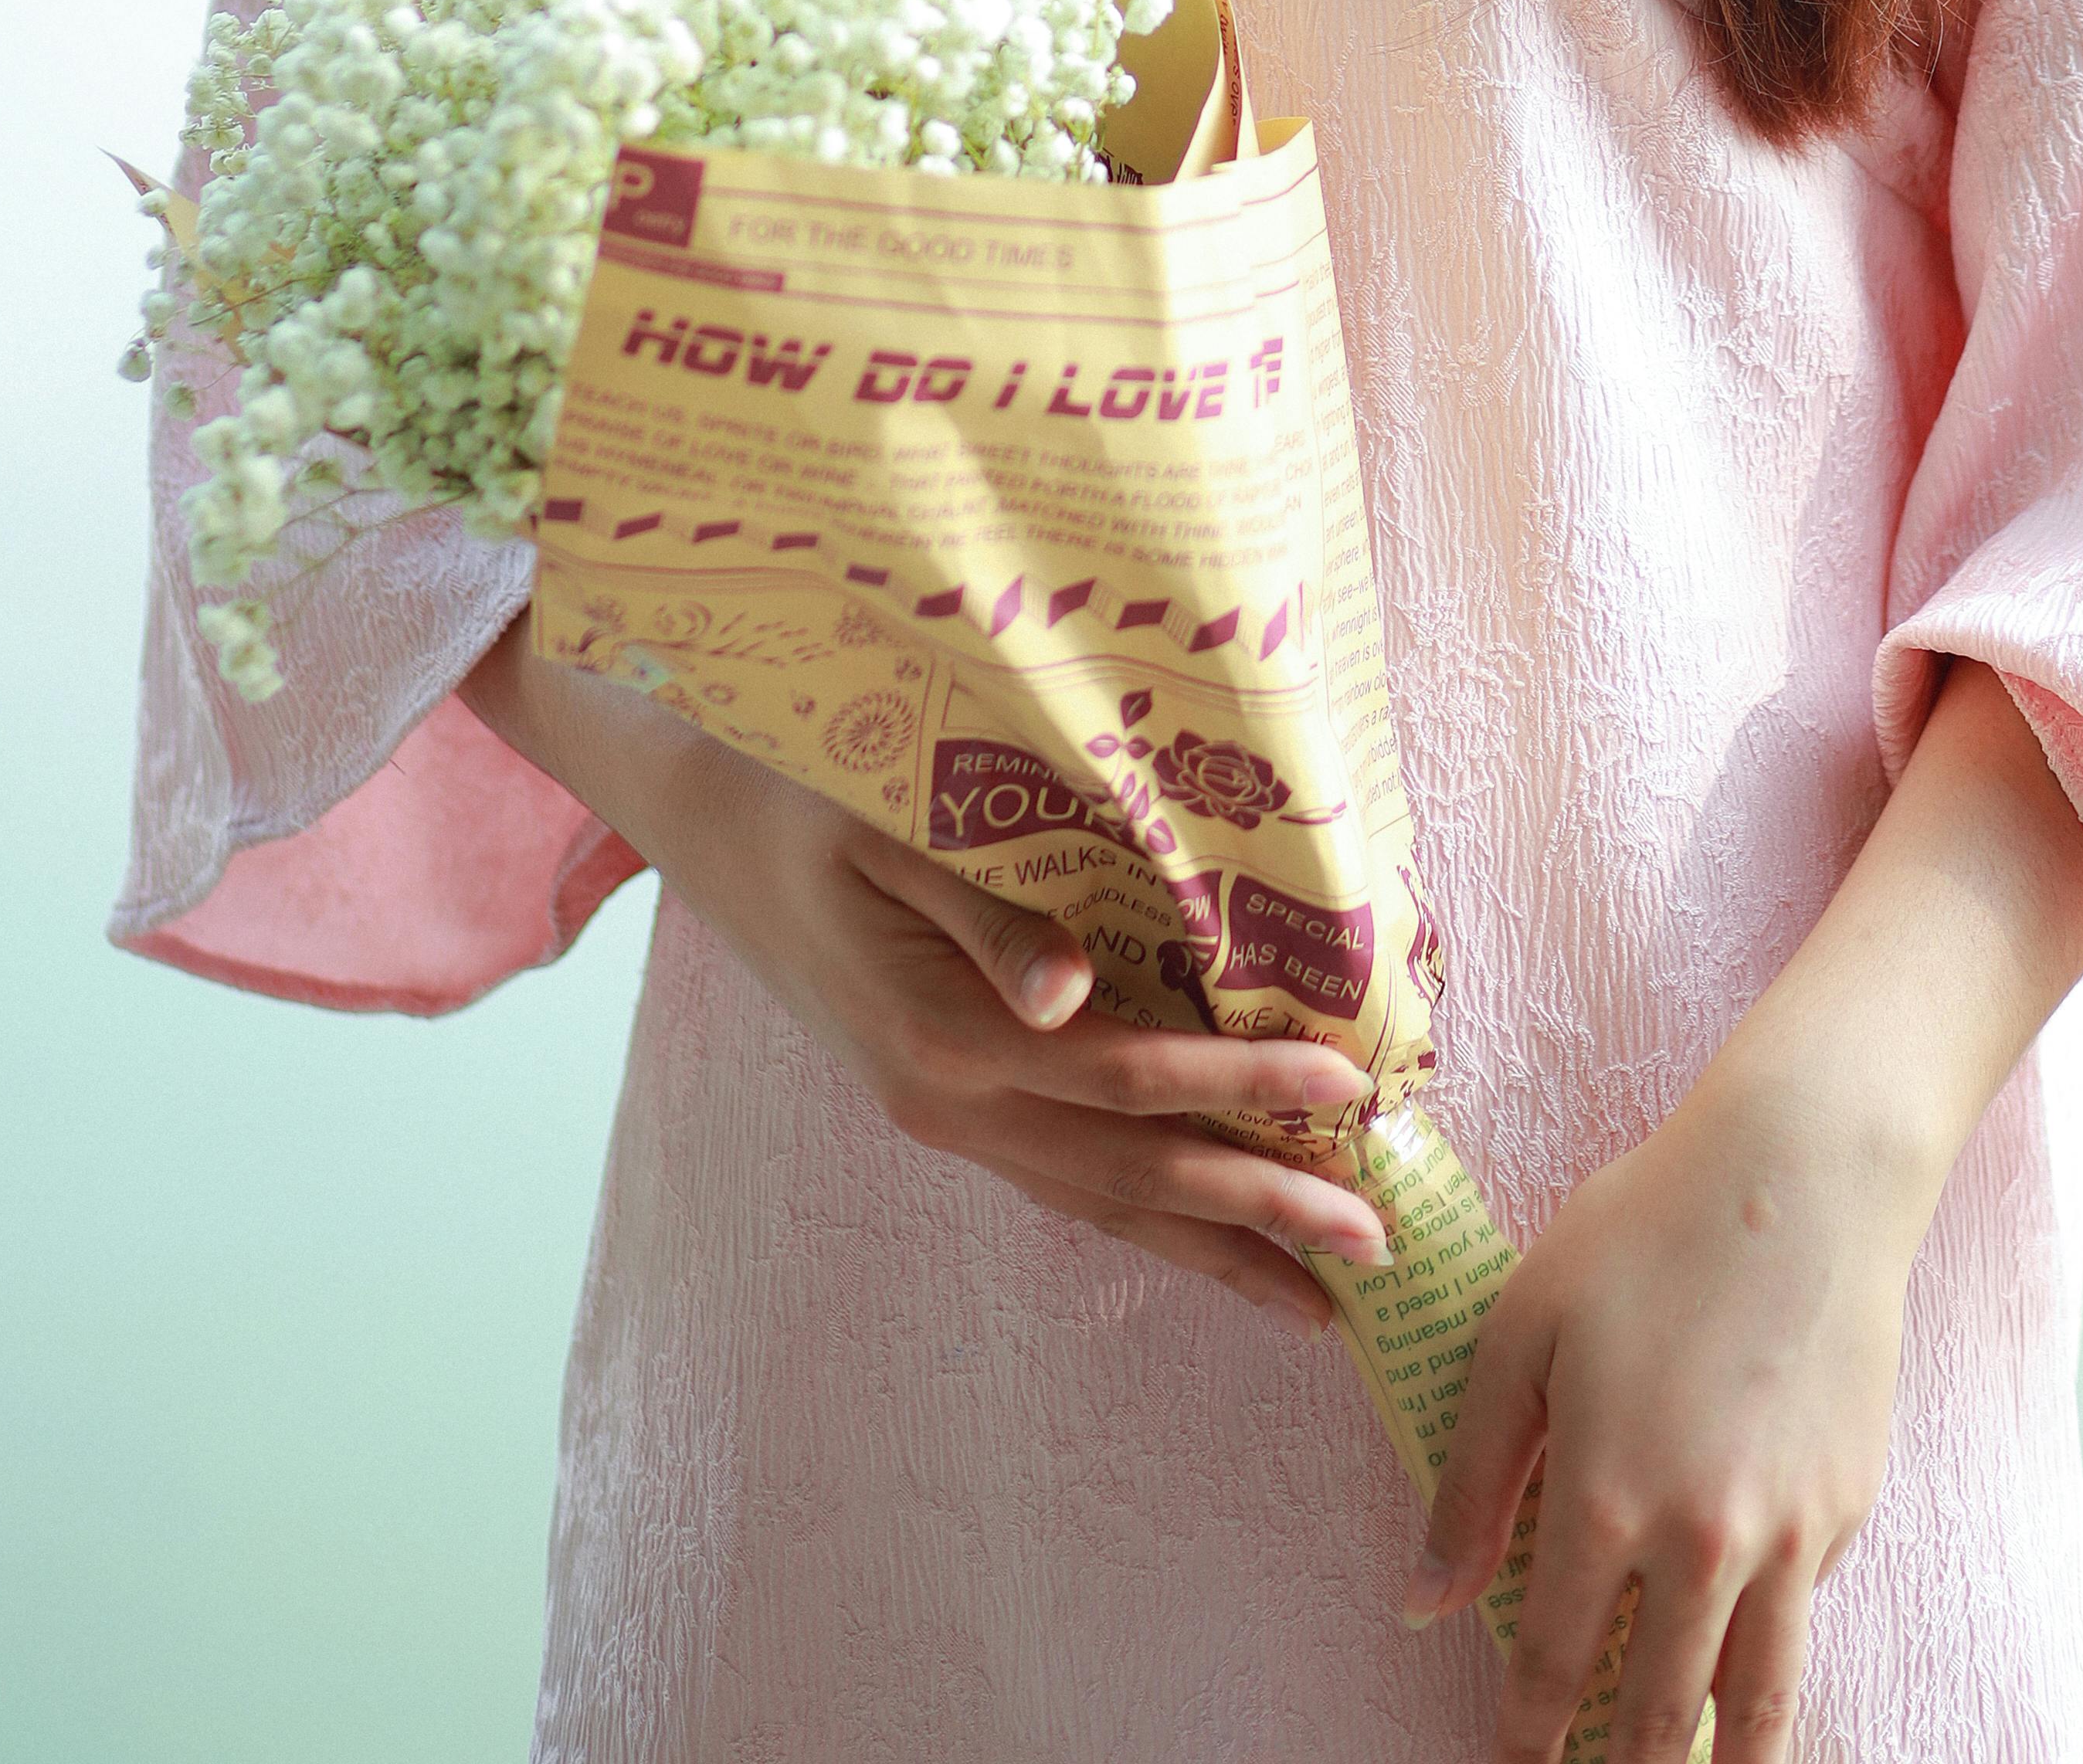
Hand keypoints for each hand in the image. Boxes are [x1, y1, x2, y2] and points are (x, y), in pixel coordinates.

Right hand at [462, 619, 1384, 1331]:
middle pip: (1127, 1172)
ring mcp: (939, 1116)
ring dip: (1213, 1243)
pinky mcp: (941, 1105)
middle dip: (1258, 1208)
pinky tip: (1204, 1235)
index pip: (1128, 1078)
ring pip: (1099, 1201)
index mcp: (939, 1032)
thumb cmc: (811, 789)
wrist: (704, 814)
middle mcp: (944, 1101)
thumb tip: (1069, 993)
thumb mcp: (890, 826)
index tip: (1351, 1087)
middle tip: (1378, 1246)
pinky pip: (1063, 1181)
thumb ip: (986, 915)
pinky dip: (1146, 1215)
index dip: (1242, 1085)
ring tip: (1319, 1294)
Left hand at [1400, 660, 2082, 1759]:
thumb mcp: (1521, 1331)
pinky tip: (1742, 1654)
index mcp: (1605, 1502)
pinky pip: (1800, 1616)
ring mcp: (1788, 1539)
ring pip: (1756, 1710)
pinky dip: (1768, 1654)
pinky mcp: (1847, 1514)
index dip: (1524, 1738)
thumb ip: (1471, 1479)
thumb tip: (1423, 1598)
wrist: (1803, 1174)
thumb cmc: (1645, 1231)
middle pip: (1655, 1718)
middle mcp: (1701, 1545)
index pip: (1550, 1669)